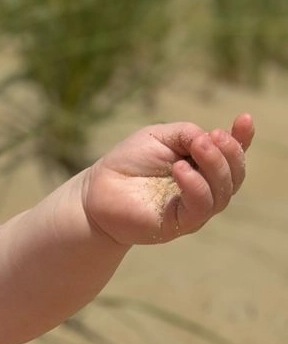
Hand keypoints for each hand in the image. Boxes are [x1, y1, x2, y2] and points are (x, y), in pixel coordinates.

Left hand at [82, 114, 253, 246]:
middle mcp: (204, 188)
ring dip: (215, 166)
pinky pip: (200, 207)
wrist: (97, 191)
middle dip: (230, 152)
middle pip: (234, 174)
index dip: (242, 138)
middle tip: (212, 137)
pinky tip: (181, 170)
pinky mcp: (179, 224)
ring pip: (222, 192)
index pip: (232, 154)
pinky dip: (196, 186)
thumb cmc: (128, 162)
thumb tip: (210, 138)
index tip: (246, 118)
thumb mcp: (159, 136)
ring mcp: (194, 209)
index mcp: (202, 165)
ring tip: (198, 146)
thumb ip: (187, 133)